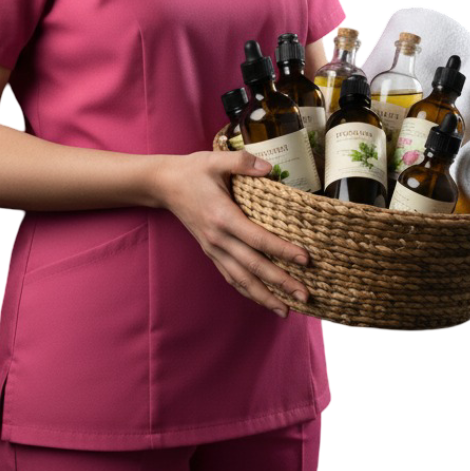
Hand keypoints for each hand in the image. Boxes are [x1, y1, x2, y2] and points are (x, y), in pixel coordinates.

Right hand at [155, 148, 311, 318]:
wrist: (164, 185)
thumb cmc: (193, 171)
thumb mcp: (216, 160)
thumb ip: (243, 162)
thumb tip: (269, 167)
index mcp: (223, 216)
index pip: (257, 238)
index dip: (282, 250)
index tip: (305, 259)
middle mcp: (218, 238)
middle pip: (253, 266)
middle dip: (280, 283)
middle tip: (305, 296)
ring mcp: (213, 248)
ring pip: (241, 279)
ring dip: (264, 296)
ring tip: (286, 310)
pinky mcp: (210, 251)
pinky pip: (230, 276)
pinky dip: (247, 291)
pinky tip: (262, 300)